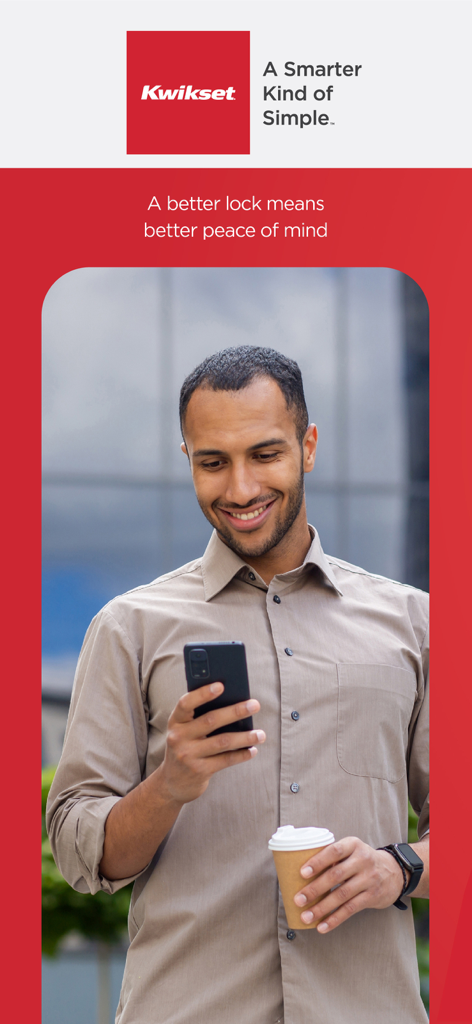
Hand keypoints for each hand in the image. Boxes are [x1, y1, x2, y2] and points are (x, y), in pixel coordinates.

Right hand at [160, 682, 264, 804]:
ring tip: (261, 734)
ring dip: (245, 737)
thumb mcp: (185, 731)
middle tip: (255, 705)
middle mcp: (178, 737)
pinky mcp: (199, 771)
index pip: (186, 703)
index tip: (221, 685)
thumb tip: (233, 702)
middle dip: (235, 711)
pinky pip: (225, 760)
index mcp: (175, 722)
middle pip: (210, 720)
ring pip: (222, 742)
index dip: (202, 694)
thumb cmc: (186, 747)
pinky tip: (252, 750)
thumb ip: (200, 717)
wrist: (173, 783)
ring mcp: (188, 755)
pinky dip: (242, 754)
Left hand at [293, 836, 404, 932]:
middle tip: (298, 899)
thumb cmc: (362, 860)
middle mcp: (363, 860)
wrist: (394, 872)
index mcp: (353, 845)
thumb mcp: (352, 850)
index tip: (302, 873)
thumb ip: (333, 856)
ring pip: (341, 896)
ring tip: (306, 916)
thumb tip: (301, 870)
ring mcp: (369, 879)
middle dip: (314, 889)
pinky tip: (322, 926)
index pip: (334, 851)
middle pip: (335, 875)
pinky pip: (350, 909)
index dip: (318, 862)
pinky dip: (334, 919)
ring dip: (321, 908)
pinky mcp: (372, 896)